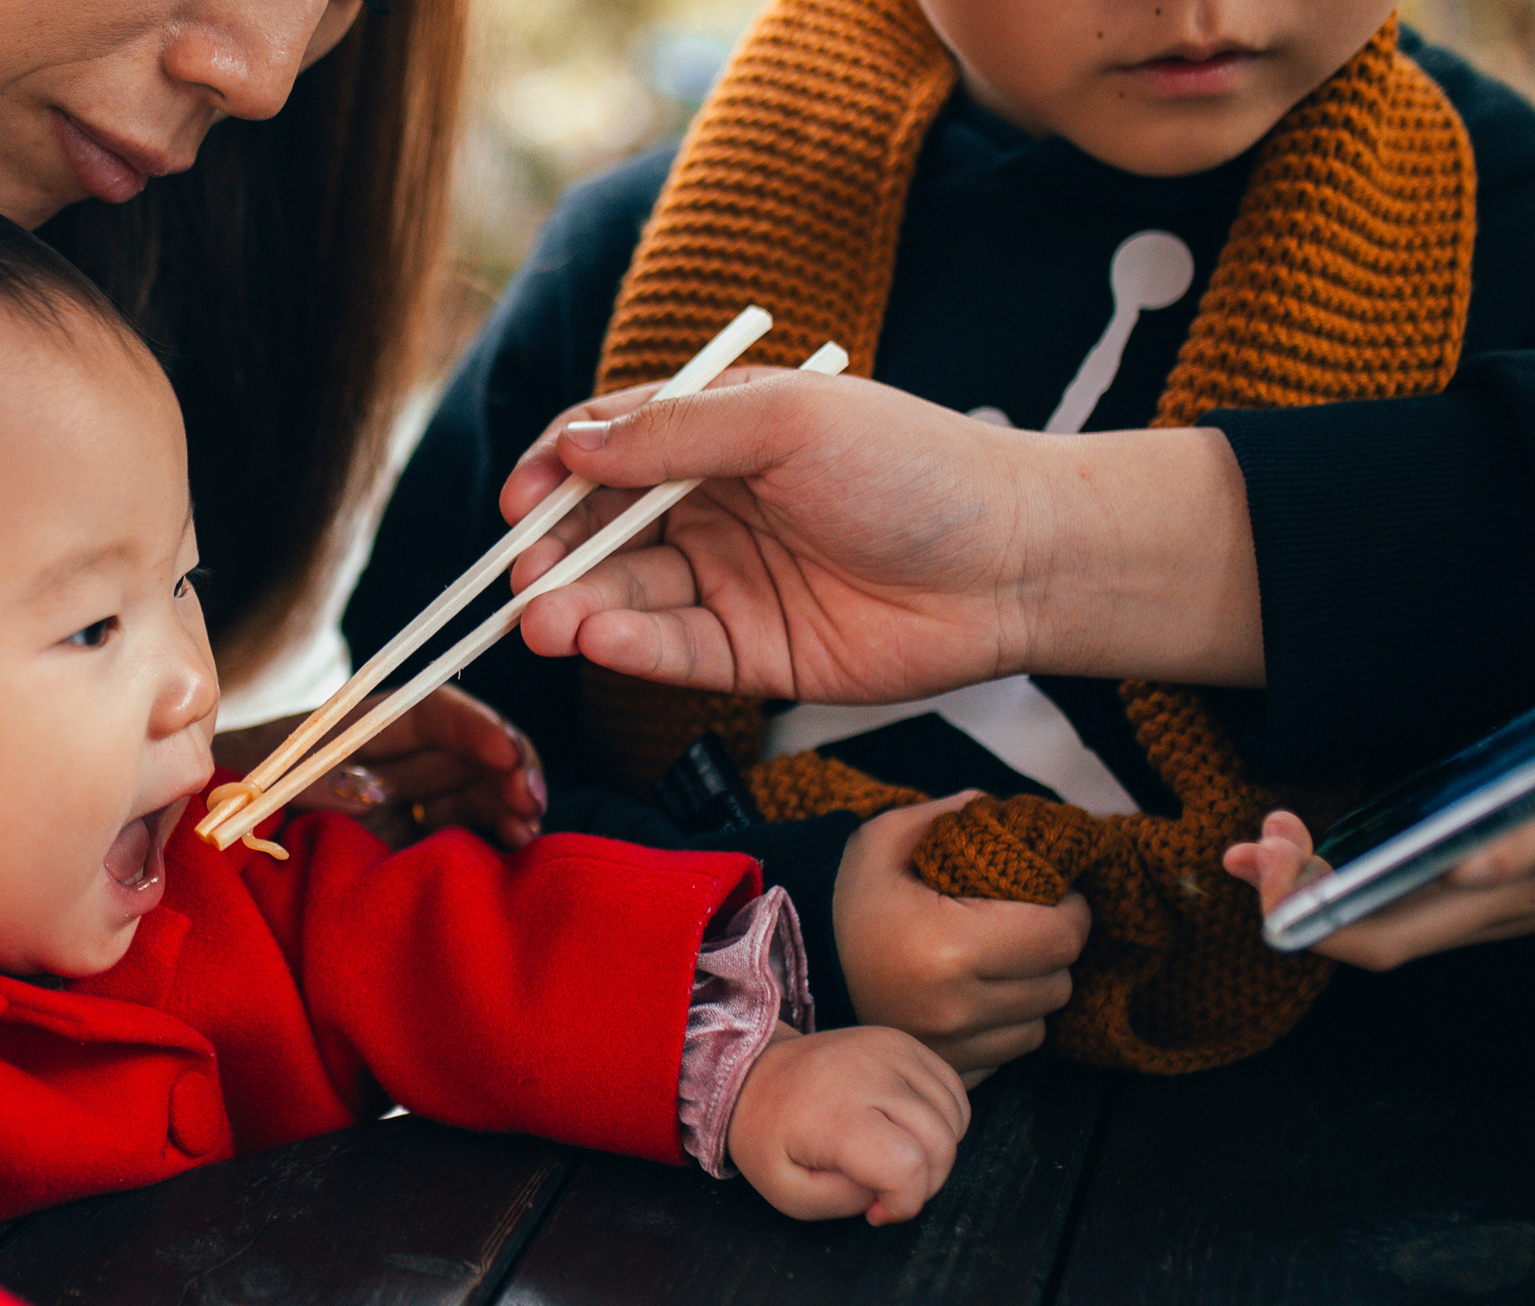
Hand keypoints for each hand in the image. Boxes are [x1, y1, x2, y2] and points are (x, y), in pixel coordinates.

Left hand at [213, 683, 545, 849]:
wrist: (224, 825)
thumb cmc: (241, 789)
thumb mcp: (269, 780)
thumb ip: (310, 782)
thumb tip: (367, 792)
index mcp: (365, 725)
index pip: (434, 714)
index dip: (477, 729)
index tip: (509, 756)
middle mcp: (395, 753)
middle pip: (468, 750)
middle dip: (508, 770)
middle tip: (530, 803)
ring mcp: (408, 793)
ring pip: (476, 788)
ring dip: (509, 803)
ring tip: (529, 827)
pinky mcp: (412, 833)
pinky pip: (464, 826)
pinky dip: (493, 833)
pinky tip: (516, 845)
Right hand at [502, 369, 1263, 701]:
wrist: (1014, 562)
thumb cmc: (915, 468)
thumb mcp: (790, 421)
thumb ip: (678, 433)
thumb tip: (572, 445)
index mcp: (717, 432)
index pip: (607, 446)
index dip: (553, 470)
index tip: (519, 501)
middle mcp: (711, 506)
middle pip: (602, 530)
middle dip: (553, 554)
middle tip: (522, 580)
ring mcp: (729, 582)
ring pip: (629, 597)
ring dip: (579, 608)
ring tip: (547, 622)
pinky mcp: (753, 655)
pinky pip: (676, 652)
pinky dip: (631, 649)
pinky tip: (600, 642)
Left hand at [726, 1024, 970, 1224]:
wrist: (753, 1075)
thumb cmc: (768, 1139)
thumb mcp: (788, 1192)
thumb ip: (845, 1203)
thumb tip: (892, 1192)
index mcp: (835, 1115)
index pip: (907, 1167)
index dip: (904, 1203)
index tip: (876, 1209)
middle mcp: (868, 1074)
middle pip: (940, 1144)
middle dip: (925, 1183)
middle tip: (887, 1189)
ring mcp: (890, 1051)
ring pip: (955, 1117)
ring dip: (937, 1151)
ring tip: (894, 1157)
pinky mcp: (902, 1042)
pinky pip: (954, 1090)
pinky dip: (943, 1119)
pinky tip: (907, 1129)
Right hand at [834, 793, 1092, 1080]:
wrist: (781, 965)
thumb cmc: (839, 898)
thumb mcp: (889, 839)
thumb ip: (957, 817)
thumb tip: (1015, 815)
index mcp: (950, 946)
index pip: (1061, 937)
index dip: (1070, 909)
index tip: (1054, 894)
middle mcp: (954, 1008)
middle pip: (1056, 984)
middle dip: (1049, 950)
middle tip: (1024, 925)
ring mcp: (948, 1049)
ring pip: (1036, 1026)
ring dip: (1028, 993)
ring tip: (995, 963)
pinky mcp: (941, 1072)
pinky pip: (1004, 1056)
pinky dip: (998, 1027)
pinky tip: (969, 996)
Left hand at [1224, 614, 1534, 968]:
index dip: (1505, 859)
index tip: (1461, 857)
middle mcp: (1520, 893)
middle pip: (1416, 930)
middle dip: (1335, 904)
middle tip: (1273, 847)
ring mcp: (1477, 909)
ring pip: (1379, 932)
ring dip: (1307, 900)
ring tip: (1254, 846)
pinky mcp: (1447, 904)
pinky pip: (1368, 915)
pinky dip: (1310, 893)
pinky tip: (1256, 852)